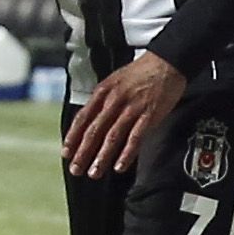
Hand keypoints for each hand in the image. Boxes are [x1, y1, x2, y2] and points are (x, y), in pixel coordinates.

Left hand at [63, 51, 187, 178]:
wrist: (166, 62)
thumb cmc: (140, 72)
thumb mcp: (113, 81)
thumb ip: (102, 101)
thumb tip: (90, 120)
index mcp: (103, 92)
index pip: (82, 118)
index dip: (73, 137)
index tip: (66, 152)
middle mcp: (114, 101)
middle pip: (94, 131)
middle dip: (83, 153)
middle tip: (76, 169)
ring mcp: (131, 108)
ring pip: (112, 137)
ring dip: (102, 157)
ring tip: (95, 172)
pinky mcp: (149, 115)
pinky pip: (135, 137)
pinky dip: (126, 154)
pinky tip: (120, 166)